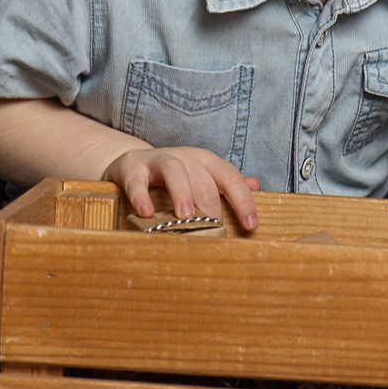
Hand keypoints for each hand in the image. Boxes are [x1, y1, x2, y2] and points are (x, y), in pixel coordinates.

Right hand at [102, 146, 261, 228]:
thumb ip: (225, 185)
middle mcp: (185, 156)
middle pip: (203, 179)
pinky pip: (137, 181)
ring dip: (182, 193)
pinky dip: (141, 196)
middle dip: (211, 206)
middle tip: (213, 232)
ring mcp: (157, 160)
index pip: (231, 177)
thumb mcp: (201, 178)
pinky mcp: (132, 167)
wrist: (130, 164)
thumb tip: (257, 186)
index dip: (243, 200)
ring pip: (174, 170)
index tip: (251, 225)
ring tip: (186, 217)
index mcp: (206, 161)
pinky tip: (146, 213)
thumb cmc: (171, 179)